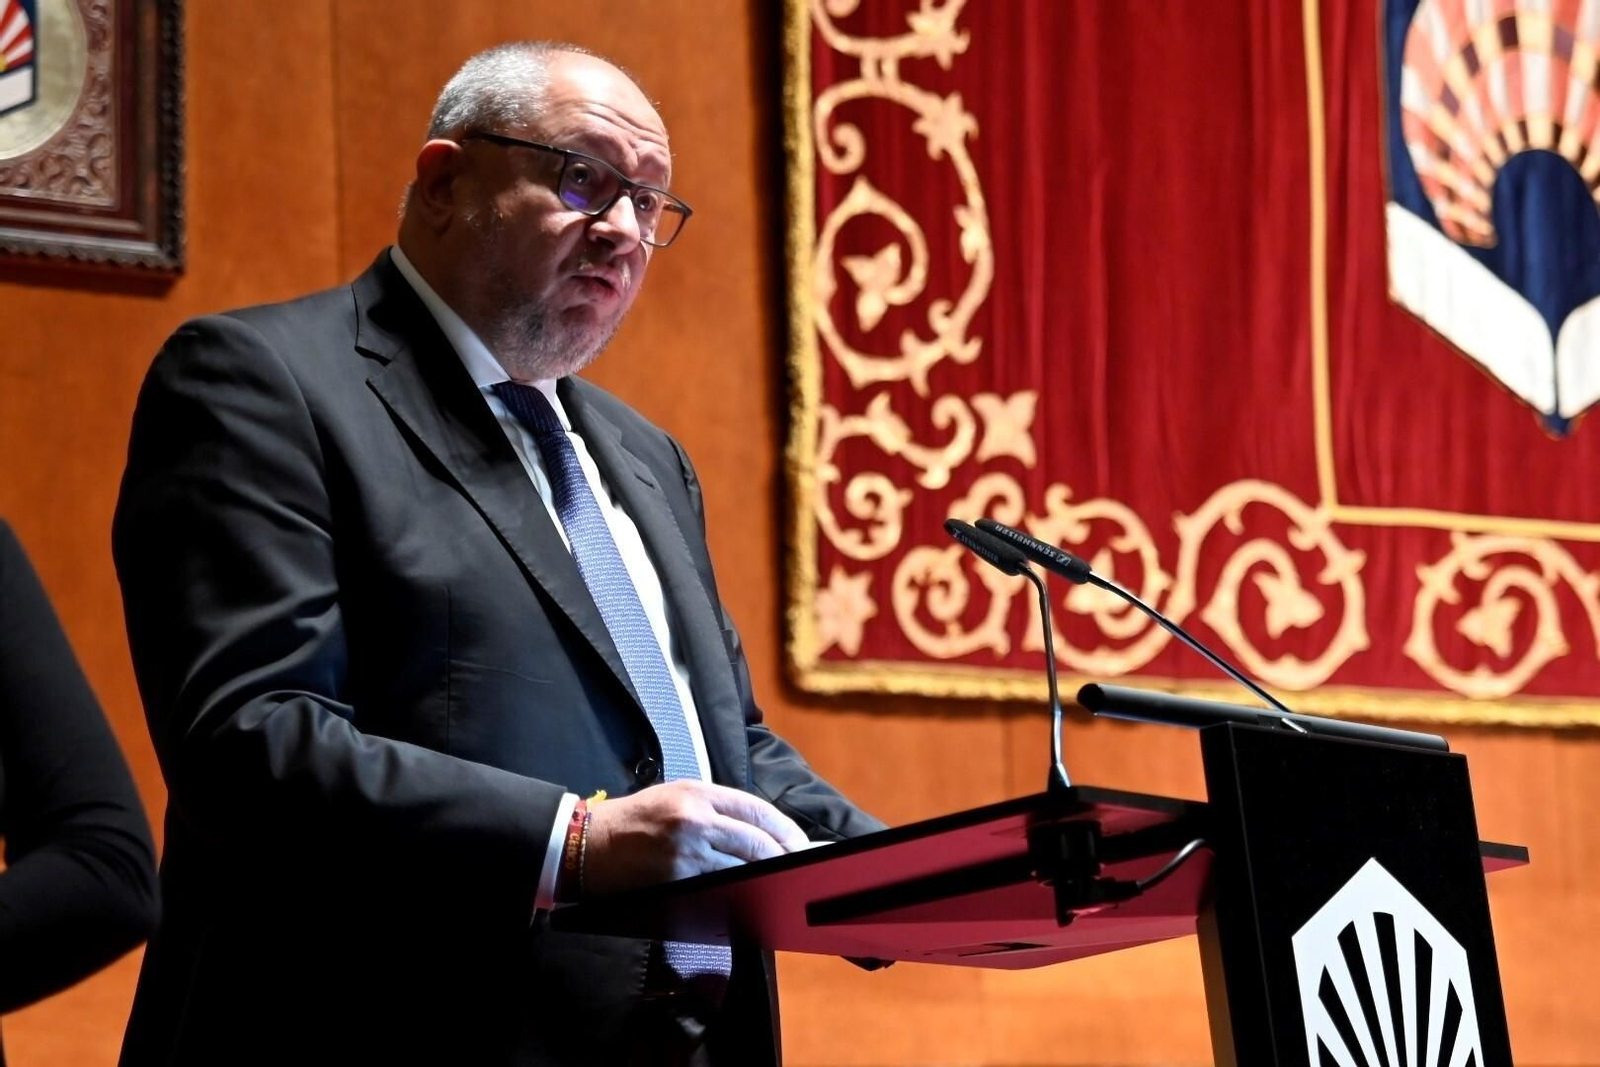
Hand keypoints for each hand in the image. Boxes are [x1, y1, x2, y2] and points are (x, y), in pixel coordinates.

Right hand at [582, 780, 808, 895]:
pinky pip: (719, 886)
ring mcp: (687, 851)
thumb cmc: (634, 819)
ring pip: (742, 866)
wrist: (590, 844)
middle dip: (782, 856)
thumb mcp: (676, 795)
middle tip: (798, 867)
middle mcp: (696, 818)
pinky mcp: (677, 878)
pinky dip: (736, 889)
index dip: (785, 829)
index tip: (800, 843)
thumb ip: (716, 807)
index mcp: (698, 793)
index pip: (757, 810)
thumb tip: (758, 829)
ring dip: (763, 876)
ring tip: (779, 882)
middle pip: (756, 840)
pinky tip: (747, 893)